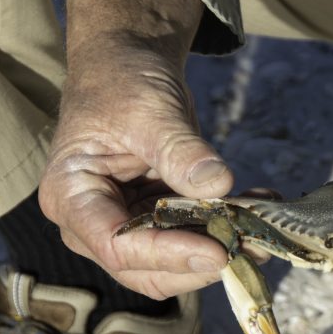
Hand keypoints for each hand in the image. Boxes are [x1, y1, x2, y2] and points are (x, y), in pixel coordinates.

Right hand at [39, 0, 232, 298]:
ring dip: (219, 249)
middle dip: (198, 265)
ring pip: (172, 263)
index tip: (217, 252)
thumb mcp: (149, 111)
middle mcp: (91, 221)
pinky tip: (258, 206)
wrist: (128, 64)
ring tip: (262, 231)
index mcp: (70, 195)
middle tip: (252, 248)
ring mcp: (124, 223)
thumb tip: (218, 185)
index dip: (167, 254)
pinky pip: (191, 238)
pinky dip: (224, 229)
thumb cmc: (122, 80)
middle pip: (143, 269)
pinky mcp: (155, 219)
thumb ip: (180, 150)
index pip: (116, 244)